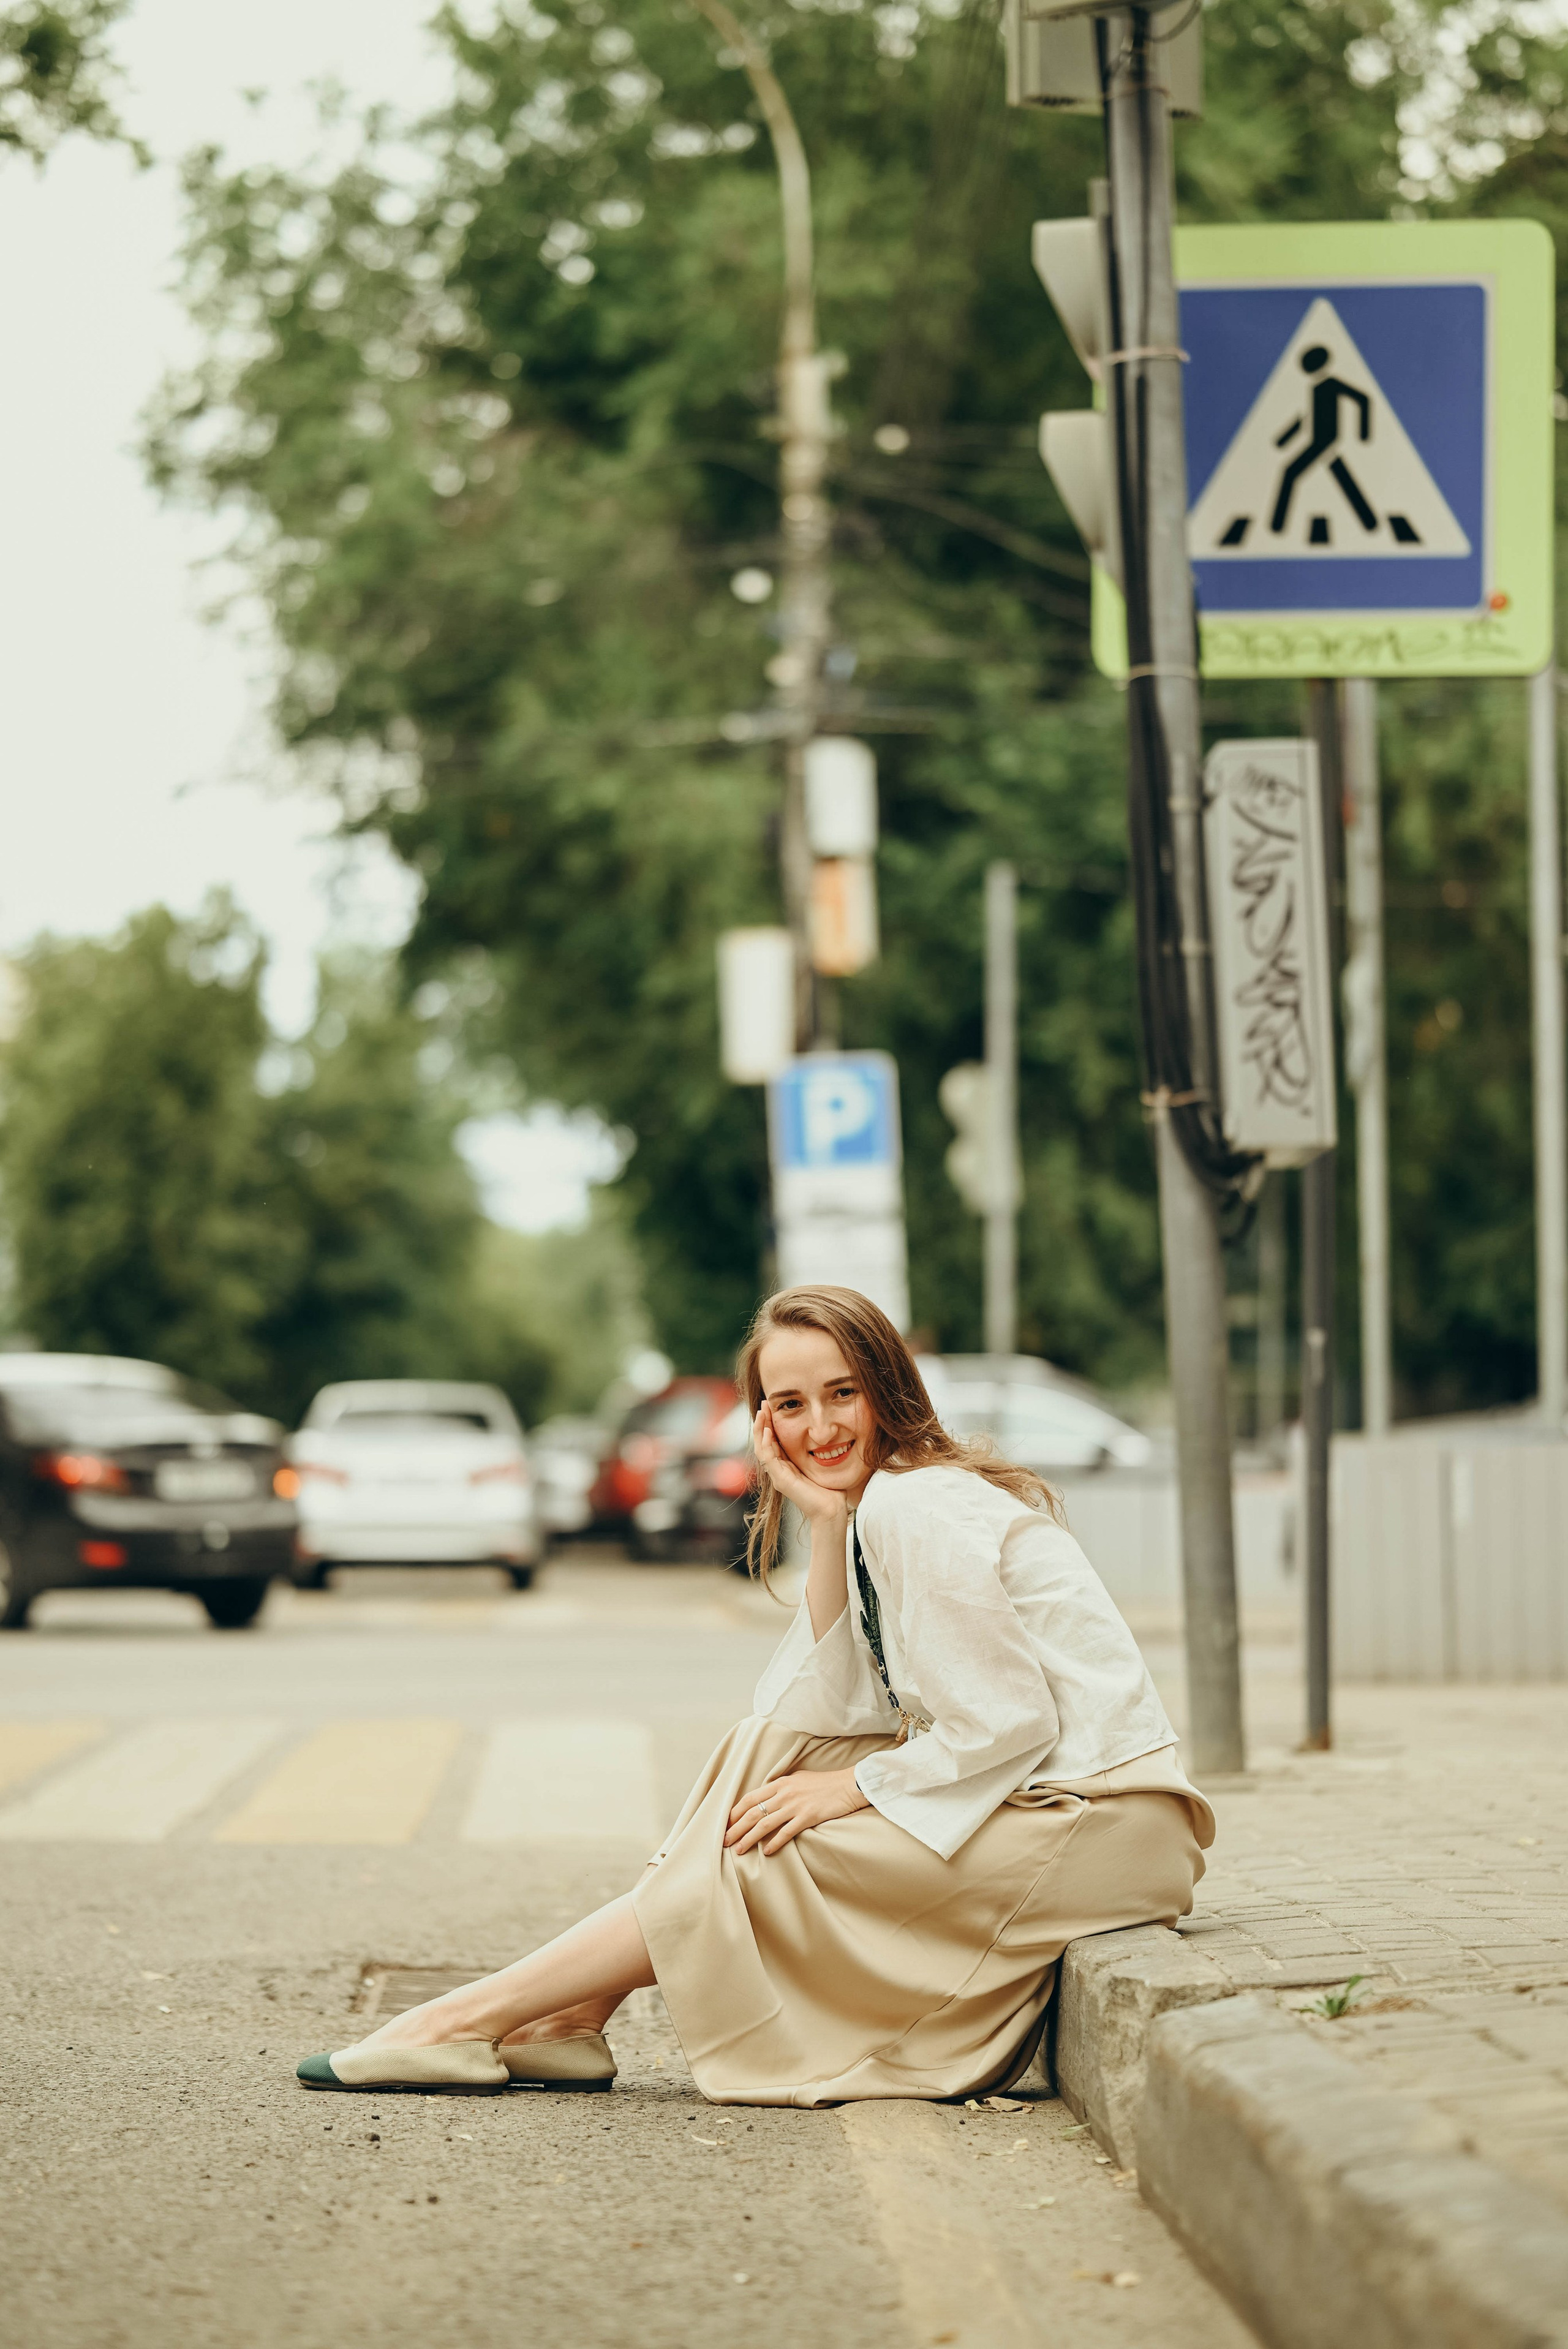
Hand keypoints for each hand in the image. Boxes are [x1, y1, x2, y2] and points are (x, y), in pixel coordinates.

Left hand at [724, 1768, 869, 1855]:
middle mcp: (784, 1793)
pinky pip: (786, 1832)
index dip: (735, 1812)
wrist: (849, 1785)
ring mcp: (795, 1805)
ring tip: (738, 1850)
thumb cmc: (824, 1783)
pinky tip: (766, 1852)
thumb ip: (781, 1788)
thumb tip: (766, 1799)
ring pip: (764, 1824)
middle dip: (736, 1828)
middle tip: (723, 1841)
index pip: (750, 1798)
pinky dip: (774, 1843)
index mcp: (780, 1783)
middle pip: (752, 1812)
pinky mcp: (808, 1817)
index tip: (725, 1824)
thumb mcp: (798, 1779)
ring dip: (749, 1838)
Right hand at [753, 1403, 849, 1530]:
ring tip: (762, 1412)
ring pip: (761, 1448)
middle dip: (763, 1422)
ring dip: (761, 1429)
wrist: (832, 1509)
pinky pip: (768, 1458)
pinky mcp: (781, 1480)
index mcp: (787, 1465)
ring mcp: (778, 1475)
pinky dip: (766, 1443)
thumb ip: (816, 1449)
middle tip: (764, 1403)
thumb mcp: (820, 1462)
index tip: (772, 1406)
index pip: (772, 1440)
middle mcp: (779, 1469)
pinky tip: (769, 1430)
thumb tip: (823, 1431)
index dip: (770, 1423)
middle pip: (763, 1442)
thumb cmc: (830, 1488)